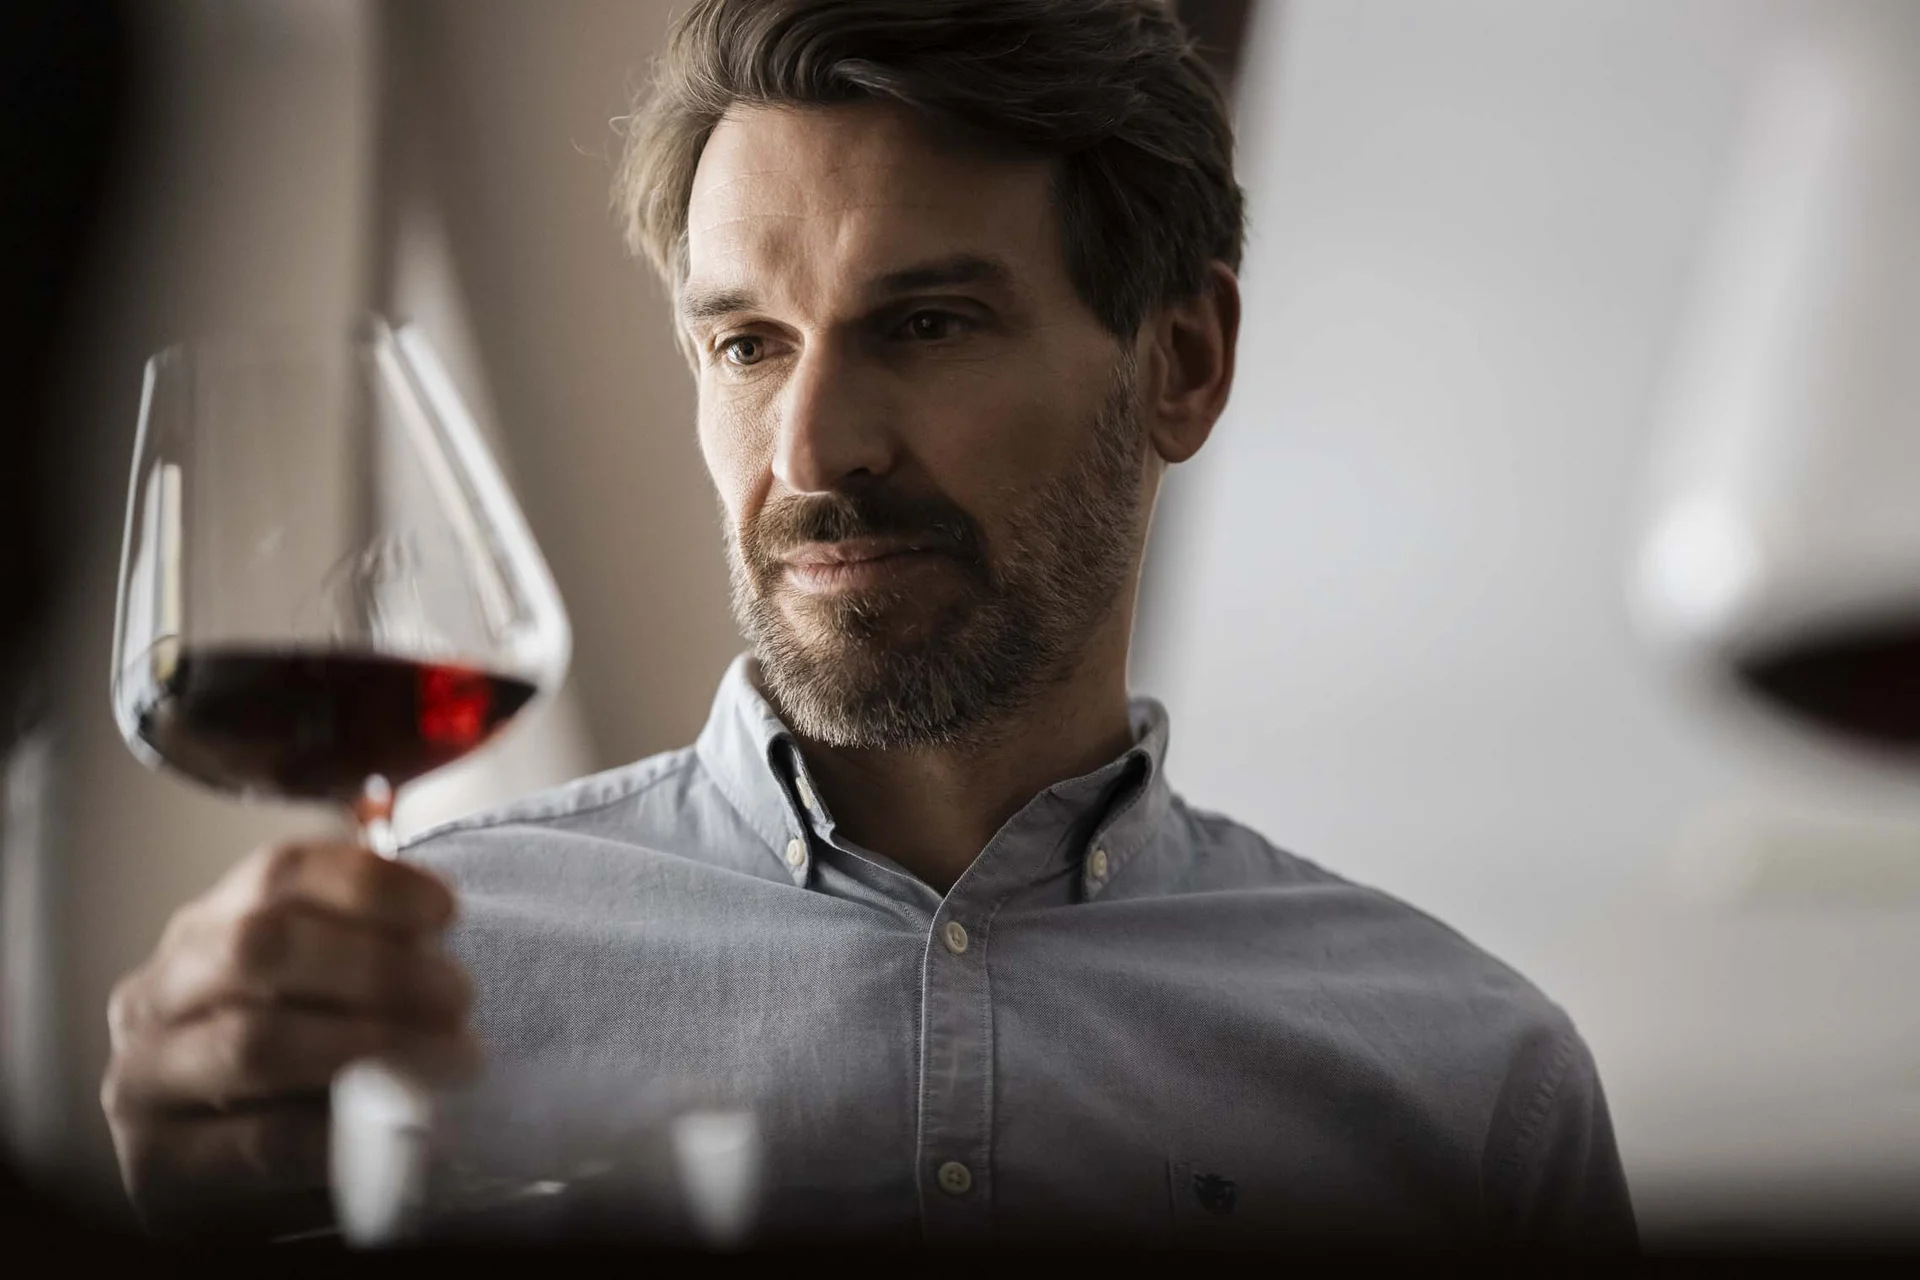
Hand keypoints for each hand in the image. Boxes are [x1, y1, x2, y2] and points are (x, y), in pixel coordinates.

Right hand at [101, 839, 477, 1237]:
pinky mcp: (155, 1162)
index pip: (277, 873)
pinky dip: (341, 1131)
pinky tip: (395, 1127)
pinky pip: (260, 1138)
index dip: (368, 884)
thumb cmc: (289, 1076)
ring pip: (255, 1040)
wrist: (225, 1197)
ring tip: (450, 1058)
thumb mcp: (318, 999)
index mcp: (204, 930)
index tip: (445, 911)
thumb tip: (438, 958)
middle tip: (457, 996)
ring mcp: (145, 1076)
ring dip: (371, 1045)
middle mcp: (157, 991)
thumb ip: (363, 962)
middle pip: (260, 945)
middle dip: (376, 966)